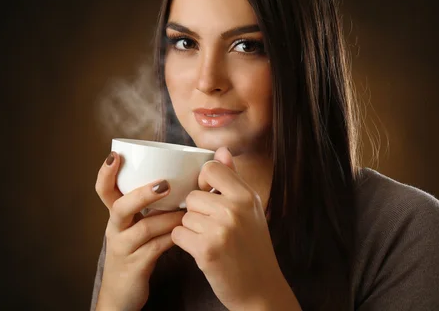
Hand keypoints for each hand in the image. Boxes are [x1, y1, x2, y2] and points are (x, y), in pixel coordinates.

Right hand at [95, 151, 184, 310]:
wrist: (123, 295)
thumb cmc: (138, 252)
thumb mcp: (138, 227)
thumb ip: (152, 206)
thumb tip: (179, 177)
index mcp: (116, 216)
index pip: (104, 191)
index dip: (106, 173)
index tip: (115, 155)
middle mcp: (115, 229)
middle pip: (120, 207)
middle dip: (142, 194)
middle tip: (164, 184)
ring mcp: (123, 249)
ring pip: (143, 229)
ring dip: (167, 217)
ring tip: (186, 210)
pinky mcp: (135, 267)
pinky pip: (155, 248)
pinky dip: (172, 237)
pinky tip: (186, 231)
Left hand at [171, 147, 293, 309]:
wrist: (260, 288)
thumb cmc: (252, 247)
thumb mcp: (249, 208)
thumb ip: (232, 178)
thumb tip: (221, 150)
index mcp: (246, 195)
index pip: (210, 169)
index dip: (203, 182)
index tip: (208, 196)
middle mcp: (235, 209)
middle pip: (192, 196)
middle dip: (197, 212)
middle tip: (214, 229)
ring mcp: (221, 229)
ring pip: (184, 216)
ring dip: (191, 229)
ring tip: (212, 241)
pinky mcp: (206, 250)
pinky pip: (178, 234)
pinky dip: (185, 244)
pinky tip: (203, 251)